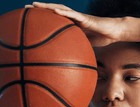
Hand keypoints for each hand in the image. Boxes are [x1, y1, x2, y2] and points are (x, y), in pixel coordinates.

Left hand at [25, 2, 139, 45]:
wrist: (115, 32)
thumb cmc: (103, 39)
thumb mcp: (87, 48)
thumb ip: (78, 53)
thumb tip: (71, 67)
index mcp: (72, 25)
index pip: (54, 21)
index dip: (42, 20)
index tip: (28, 20)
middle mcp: (73, 19)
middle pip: (53, 12)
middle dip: (39, 10)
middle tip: (24, 10)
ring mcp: (79, 17)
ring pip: (60, 9)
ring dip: (47, 7)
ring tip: (35, 5)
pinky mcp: (86, 18)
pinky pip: (73, 14)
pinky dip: (63, 13)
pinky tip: (54, 11)